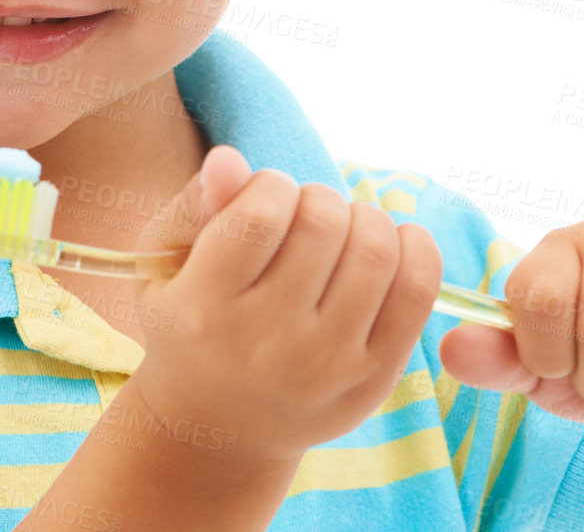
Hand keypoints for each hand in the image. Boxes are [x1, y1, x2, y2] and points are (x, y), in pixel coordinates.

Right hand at [124, 145, 442, 465]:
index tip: (265, 198)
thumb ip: (195, 205)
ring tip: (341, 231)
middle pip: (323, 223)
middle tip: (303, 217)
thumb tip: (229, 158)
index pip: (262, 215)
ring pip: (375, 250)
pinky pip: (417, 291)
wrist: (222, 426)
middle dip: (318, 199)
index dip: (271, 185)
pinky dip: (414, 247)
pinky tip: (391, 242)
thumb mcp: (166, 265)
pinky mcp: (374, 378)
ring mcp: (327, 366)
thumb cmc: (191, 323)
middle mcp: (267, 344)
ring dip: (363, 218)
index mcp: (205, 310)